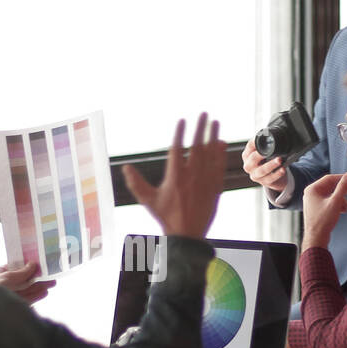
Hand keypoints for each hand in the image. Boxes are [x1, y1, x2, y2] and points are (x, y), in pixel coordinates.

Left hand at [0, 261, 54, 305]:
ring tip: (52, 283)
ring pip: (28, 289)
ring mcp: (11, 295)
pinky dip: (36, 295)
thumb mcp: (6, 277)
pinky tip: (45, 292)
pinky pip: (28, 299)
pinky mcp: (15, 305)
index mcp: (1, 274)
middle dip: (38, 277)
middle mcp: (7, 284)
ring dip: (40, 286)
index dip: (29, 265)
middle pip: (25, 279)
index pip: (17, 268)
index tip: (41, 263)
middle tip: (51, 275)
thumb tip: (33, 264)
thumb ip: (21, 272)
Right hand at [123, 113, 225, 239]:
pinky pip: (219, 166)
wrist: (187, 234)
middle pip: (198, 146)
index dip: (180, 133)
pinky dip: (221, 153)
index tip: (182, 120)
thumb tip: (125, 168)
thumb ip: (136, 182)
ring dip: (213, 136)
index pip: (178, 149)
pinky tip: (221, 142)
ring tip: (214, 121)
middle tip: (204, 113)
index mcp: (175, 177)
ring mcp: (206, 181)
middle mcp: (192, 176)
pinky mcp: (215, 187)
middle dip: (201, 128)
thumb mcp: (148, 200)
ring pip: (211, 154)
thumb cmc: (166, 216)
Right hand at [242, 138, 287, 192]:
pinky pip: (270, 178)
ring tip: (279, 160)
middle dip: (262, 154)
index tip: (263, 135)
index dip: (256, 140)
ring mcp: (255, 175)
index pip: (250, 146)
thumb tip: (270, 130)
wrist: (272, 176)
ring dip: (271, 165)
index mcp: (247, 155)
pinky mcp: (263, 182)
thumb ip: (264, 142)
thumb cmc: (267, 160)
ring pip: (262, 170)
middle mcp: (248, 165)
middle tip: (270, 150)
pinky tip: (282, 169)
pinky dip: (277, 174)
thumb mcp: (264, 151)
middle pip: (253, 159)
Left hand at [301, 173, 346, 250]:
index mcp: (312, 189)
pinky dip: (338, 205)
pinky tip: (344, 210)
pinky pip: (330, 202)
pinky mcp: (318, 209)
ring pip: (332, 196)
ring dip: (342, 199)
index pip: (330, 178)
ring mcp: (314, 202)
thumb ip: (343, 187)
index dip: (343, 178)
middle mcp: (312, 194)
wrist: (316, 238)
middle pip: (331, 187)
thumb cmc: (323, 221)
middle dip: (344, 191)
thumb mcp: (336, 201)